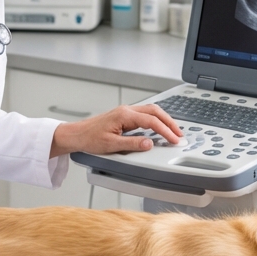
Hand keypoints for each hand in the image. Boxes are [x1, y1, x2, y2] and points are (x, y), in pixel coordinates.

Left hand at [49, 104, 182, 157]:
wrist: (77, 134)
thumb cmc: (89, 138)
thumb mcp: (111, 145)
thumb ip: (132, 144)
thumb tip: (149, 144)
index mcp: (124, 115)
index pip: (151, 121)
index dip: (165, 131)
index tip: (174, 139)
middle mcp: (126, 110)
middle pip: (155, 111)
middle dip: (169, 122)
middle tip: (179, 134)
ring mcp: (125, 112)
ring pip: (151, 111)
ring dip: (163, 120)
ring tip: (173, 131)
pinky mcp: (124, 116)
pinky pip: (144, 114)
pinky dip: (155, 120)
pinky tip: (159, 128)